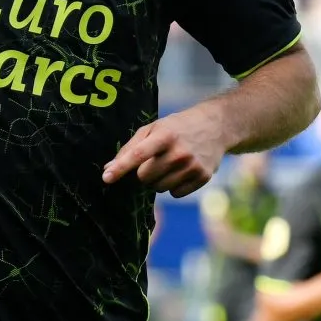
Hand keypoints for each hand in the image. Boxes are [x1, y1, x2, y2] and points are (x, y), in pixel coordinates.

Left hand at [103, 104, 226, 197]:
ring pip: (159, 188)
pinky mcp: (202, 177)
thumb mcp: (153, 128)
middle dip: (143, 173)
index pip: (138, 155)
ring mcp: (192, 166)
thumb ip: (130, 148)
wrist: (215, 126)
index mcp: (164, 135)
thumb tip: (108, 168)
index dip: (120, 168)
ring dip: (158, 181)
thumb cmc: (176, 127)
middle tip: (153, 161)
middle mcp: (179, 152)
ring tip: (169, 164)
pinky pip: (175, 194)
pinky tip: (181, 171)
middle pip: (145, 177)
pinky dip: (174, 187)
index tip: (106, 178)